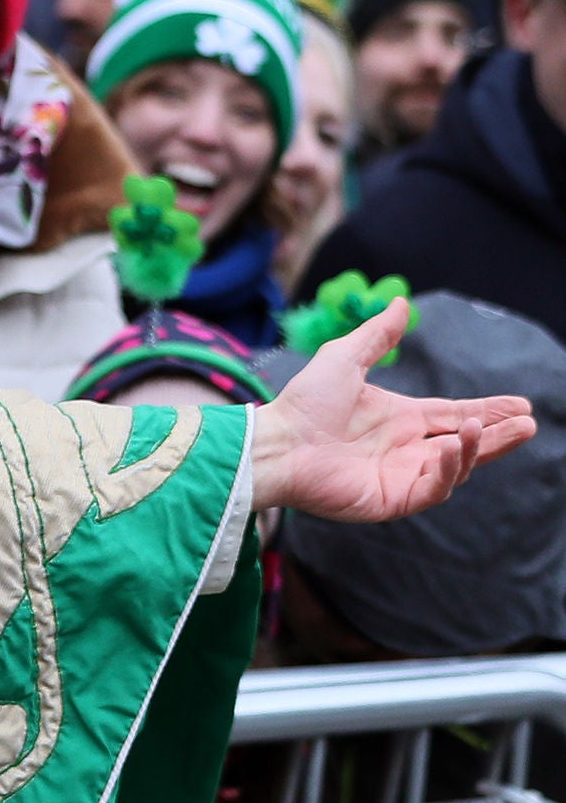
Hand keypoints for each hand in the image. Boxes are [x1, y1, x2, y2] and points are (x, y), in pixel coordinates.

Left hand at [249, 301, 535, 519]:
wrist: (274, 444)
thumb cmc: (302, 404)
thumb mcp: (344, 359)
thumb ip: (376, 336)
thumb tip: (400, 302)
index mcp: (400, 419)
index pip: (455, 415)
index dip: (488, 412)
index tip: (521, 406)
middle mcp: (405, 449)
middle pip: (466, 444)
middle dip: (497, 436)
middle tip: (527, 424)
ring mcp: (399, 476)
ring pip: (455, 468)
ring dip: (477, 449)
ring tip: (486, 428)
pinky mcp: (390, 500)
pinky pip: (432, 489)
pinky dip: (449, 470)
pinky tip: (455, 447)